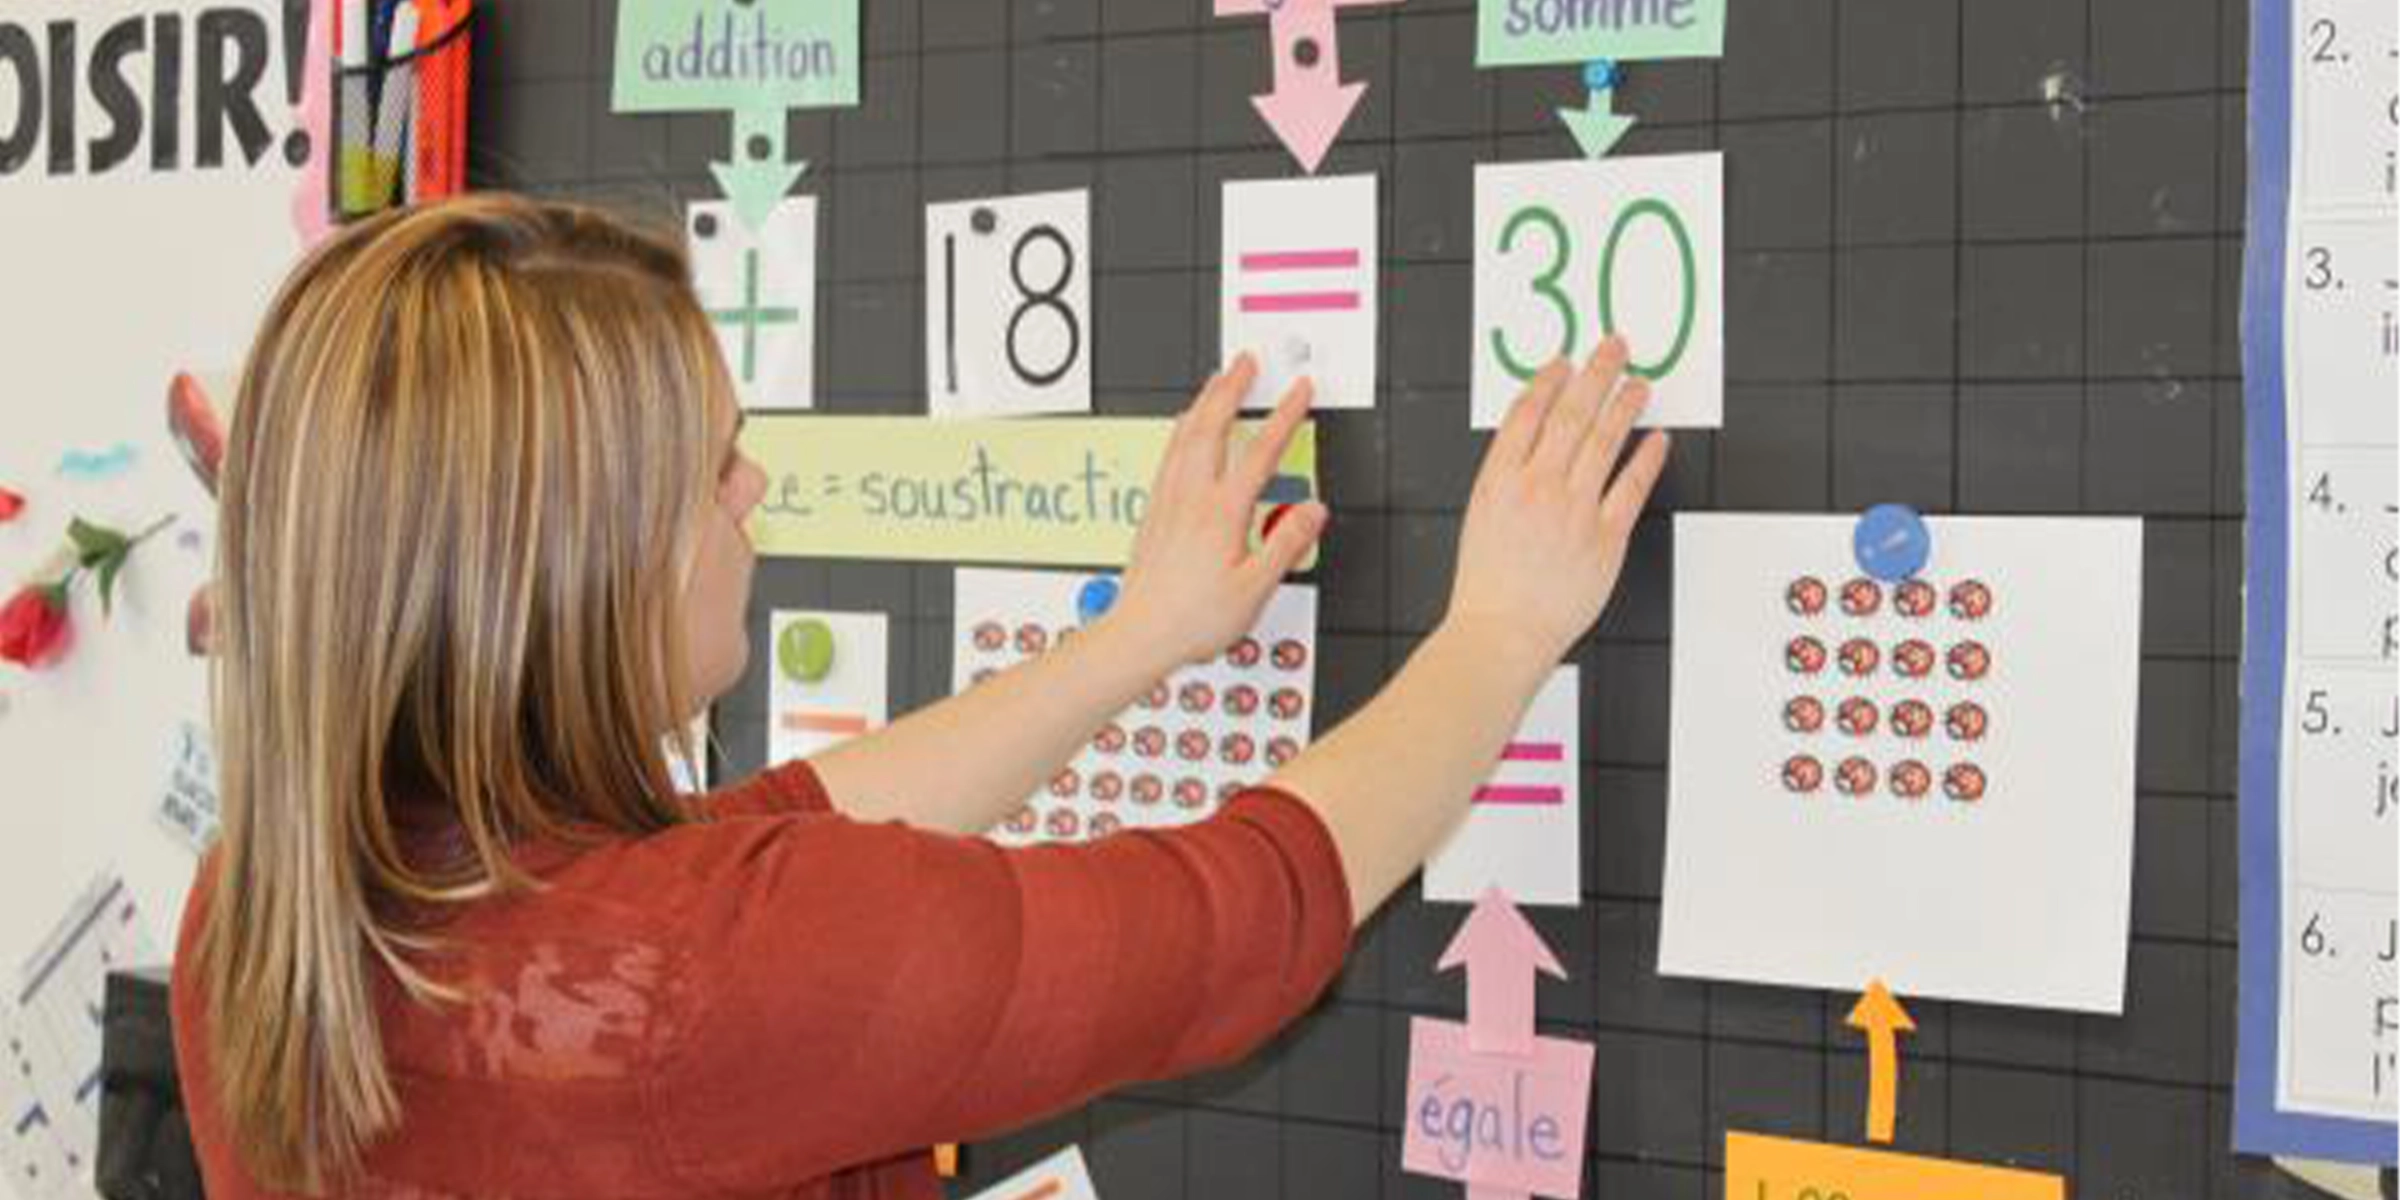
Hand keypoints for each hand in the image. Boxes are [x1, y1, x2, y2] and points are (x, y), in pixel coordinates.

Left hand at [1105, 355, 1327, 668]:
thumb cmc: (1191, 619)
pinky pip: (1168, 455)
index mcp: (1221, 513)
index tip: (1299, 390)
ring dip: (1204, 402)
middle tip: (1246, 362)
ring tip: (1216, 381)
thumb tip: (1312, 512)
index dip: (1283, 415)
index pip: (1260, 451)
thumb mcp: (1255, 589)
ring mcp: (1166, 502)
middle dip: (1232, 388)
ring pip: (1184, 435)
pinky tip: (1183, 430)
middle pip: (1211, 426)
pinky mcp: (1152, 512)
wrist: (1140, 634)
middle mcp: (1190, 498)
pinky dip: (1182, 430)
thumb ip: (1286, 544)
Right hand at [1444, 337, 1669, 668]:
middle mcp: (1537, 488)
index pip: (1526, 414)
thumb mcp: (1480, 519)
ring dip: (1624, 405)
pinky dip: (1646, 458)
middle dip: (1595, 375)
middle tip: (1614, 348)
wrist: (1502, 632)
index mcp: (1499, 481)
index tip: (1565, 363)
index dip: (1549, 381)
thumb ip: (1506, 481)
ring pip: (1604, 442)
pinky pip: (1632, 487)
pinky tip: (1656, 439)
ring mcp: (1573, 510)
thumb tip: (1531, 449)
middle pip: (1570, 415)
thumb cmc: (1488, 588)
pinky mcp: (1605, 537)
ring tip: (1639, 383)